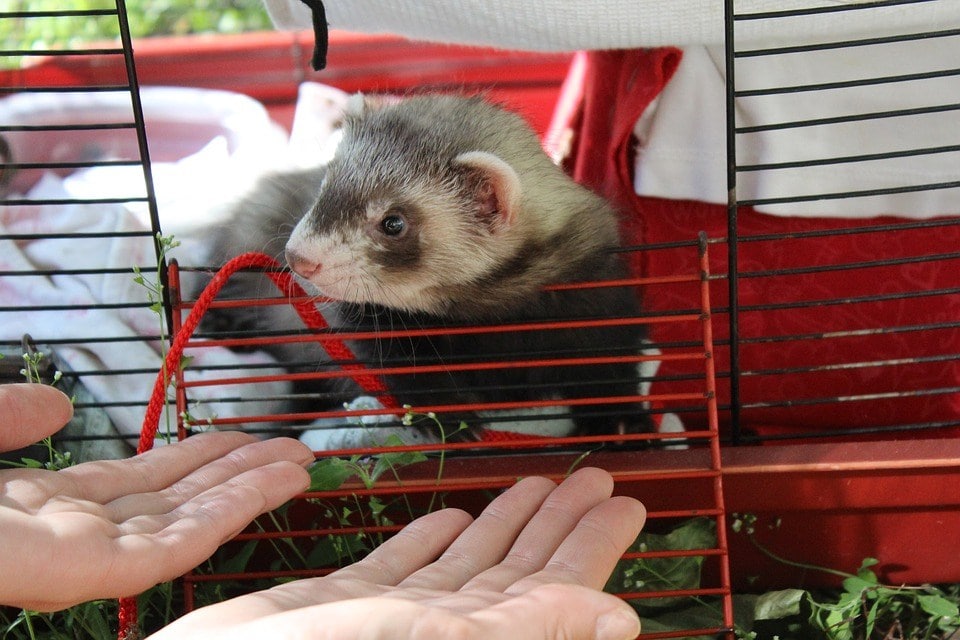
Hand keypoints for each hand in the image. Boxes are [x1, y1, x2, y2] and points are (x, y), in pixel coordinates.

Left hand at [0, 383, 313, 610]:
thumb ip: (14, 418)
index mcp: (49, 503)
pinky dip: (237, 509)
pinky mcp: (109, 572)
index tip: (240, 437)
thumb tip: (60, 404)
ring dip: (253, 487)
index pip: (143, 478)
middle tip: (294, 448)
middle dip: (243, 469)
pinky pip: (186, 539)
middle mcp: (84, 529)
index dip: (199, 455)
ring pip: (195, 518)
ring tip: (300, 463)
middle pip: (182, 497)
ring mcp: (98, 555)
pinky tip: (275, 485)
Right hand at [150, 467, 645, 639]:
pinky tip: (447, 518)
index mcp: (478, 637)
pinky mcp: (342, 607)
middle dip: (557, 522)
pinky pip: (401, 568)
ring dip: (503, 523)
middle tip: (592, 478)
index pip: (556, 587)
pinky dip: (429, 540)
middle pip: (519, 568)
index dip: (593, 545)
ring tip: (535, 487)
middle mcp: (444, 631)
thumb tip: (620, 622)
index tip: (624, 503)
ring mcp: (393, 619)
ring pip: (466, 563)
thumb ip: (530, 631)